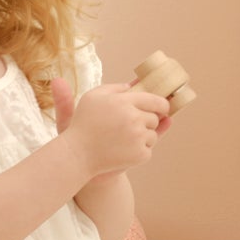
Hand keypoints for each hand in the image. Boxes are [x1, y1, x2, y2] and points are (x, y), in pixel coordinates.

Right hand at [52, 80, 170, 180]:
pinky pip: (148, 150)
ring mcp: (138, 138)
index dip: (162, 104)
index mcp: (124, 102)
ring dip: (143, 137)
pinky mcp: (139, 155)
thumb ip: (114, 88)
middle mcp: (134, 118)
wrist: (77, 155)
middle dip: (146, 121)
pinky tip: (123, 151)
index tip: (162, 107)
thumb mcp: (92, 98)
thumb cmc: (83, 124)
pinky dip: (139, 151)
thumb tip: (134, 84)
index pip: (155, 100)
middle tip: (130, 127)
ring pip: (153, 134)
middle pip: (155, 117)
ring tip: (123, 140)